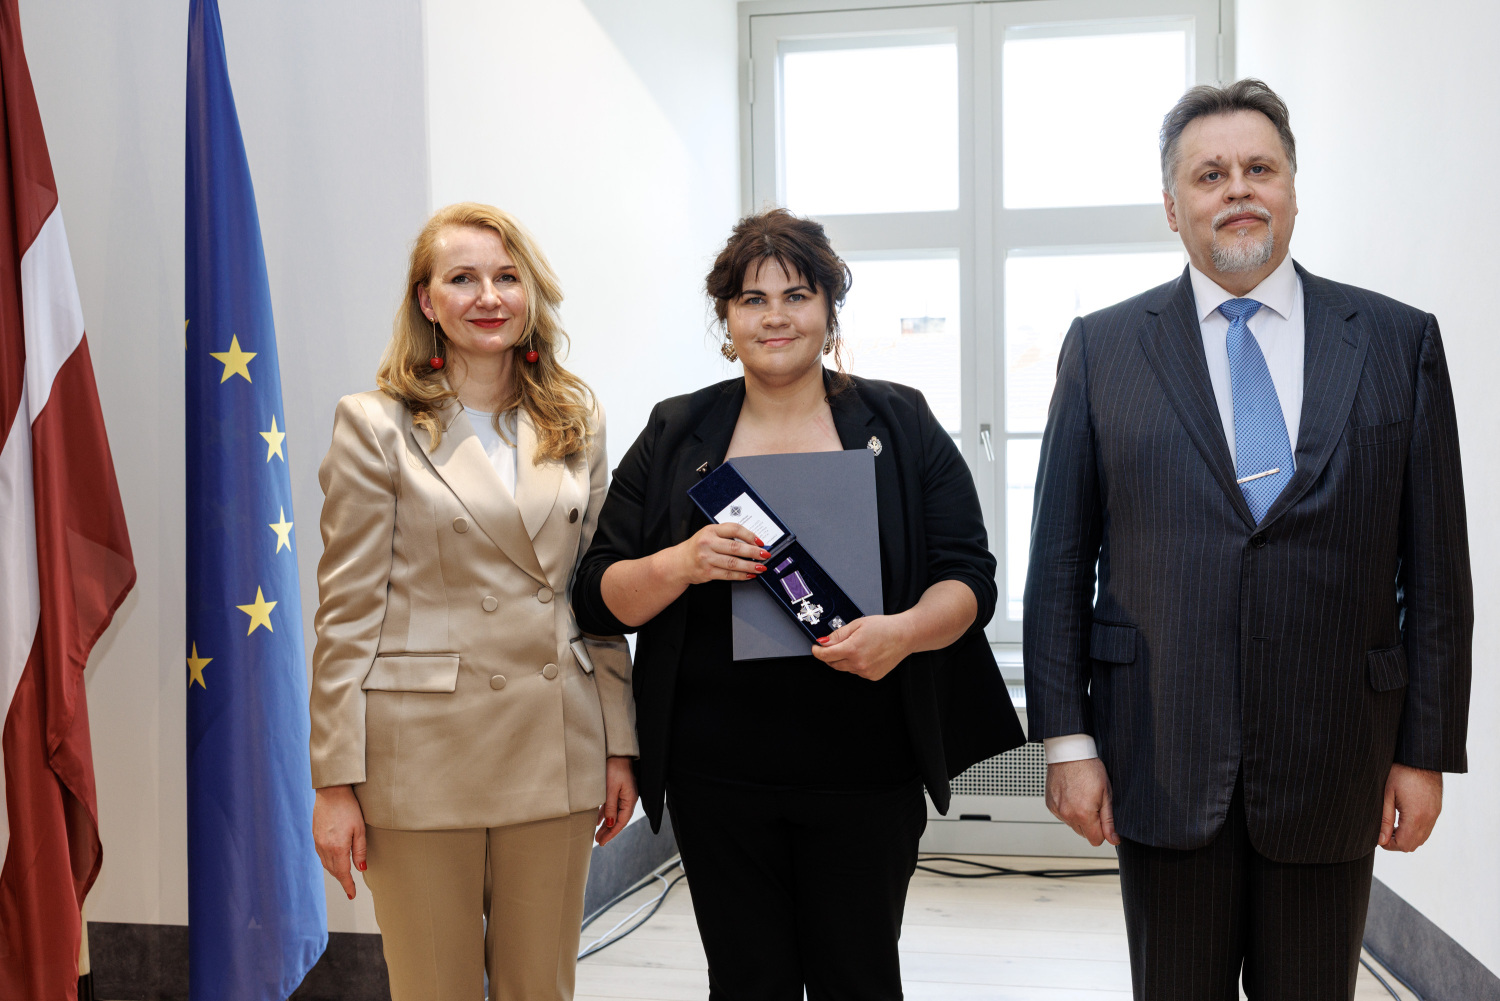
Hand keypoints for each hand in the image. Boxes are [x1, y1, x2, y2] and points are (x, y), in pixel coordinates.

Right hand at [313, 785, 366, 899]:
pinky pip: (321, 855)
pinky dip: (328, 862)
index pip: (343, 873)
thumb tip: (361, 869)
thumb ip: (360, 851)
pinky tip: (334, 860)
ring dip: (335, 871)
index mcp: (337, 847)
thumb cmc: (349, 808)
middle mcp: (325, 847)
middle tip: (350, 886)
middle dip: (342, 879)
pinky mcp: (315, 836)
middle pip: (334, 870)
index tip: (351, 895)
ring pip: (326, 864)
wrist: (331, 792)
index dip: (348, 885)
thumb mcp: (360, 829)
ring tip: (344, 875)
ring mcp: (318, 842)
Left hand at [596, 756, 638, 845]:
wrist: (616, 752)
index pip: (621, 821)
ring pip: (614, 814)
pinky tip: (599, 820)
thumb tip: (610, 823)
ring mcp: (622, 795)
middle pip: (618, 819)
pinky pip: (611, 806)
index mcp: (629, 799)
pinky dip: (605, 814)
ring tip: (597, 834)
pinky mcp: (616, 790)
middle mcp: (627, 799)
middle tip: (598, 842)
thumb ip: (610, 806)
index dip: (612, 833)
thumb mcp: (611, 788)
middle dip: (608, 831)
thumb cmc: (615, 768)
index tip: (602, 842)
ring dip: (606, 824)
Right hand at [670, 523, 767, 585]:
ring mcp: (707, 559)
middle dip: (754, 552)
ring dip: (750, 566)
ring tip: (761, 567)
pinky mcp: (707, 572)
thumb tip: (752, 542)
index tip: (760, 542)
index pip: (734, 529)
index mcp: (710, 530)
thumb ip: (727, 535)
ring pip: (733, 563)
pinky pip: (728, 574)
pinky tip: (749, 575)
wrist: (679, 562)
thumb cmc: (698, 547)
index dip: (750, 535)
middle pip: (736, 547)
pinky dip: (741, 575)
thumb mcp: (709, 534)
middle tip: (765, 555)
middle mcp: (707, 543)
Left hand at [811, 615, 912, 680]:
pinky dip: (856, 664)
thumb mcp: (857, 624)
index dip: (817, 651)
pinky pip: (857, 672)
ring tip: (857, 646)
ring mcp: (866, 672)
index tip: (815, 648)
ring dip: (844, 659)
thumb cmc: (884, 627)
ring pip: (845, 668)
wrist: (905, 635)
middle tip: (836, 644)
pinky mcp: (872, 676)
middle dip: (830, 655)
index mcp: (853, 649)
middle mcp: (859, 663)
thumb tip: (823, 642)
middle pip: (833, 664)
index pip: (826, 655)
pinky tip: (865, 654)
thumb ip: (838, 635)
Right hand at [1046, 758, 1119, 846]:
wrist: (1069, 753)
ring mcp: (1057, 810)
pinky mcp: (1050, 805)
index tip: (1103, 817)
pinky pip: (1062, 816)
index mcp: (1083, 814)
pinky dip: (1068, 810)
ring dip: (1078, 817)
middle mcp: (1068, 815)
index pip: (1096, 840)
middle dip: (1090, 824)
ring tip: (1082, 797)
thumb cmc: (1089, 769)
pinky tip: (1072, 795)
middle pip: (1084, 834)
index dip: (1102, 831)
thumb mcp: (1106, 794)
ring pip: (1073, 825)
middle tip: (1093, 803)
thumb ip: (1109, 821)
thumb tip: (1113, 839)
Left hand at [1380, 763, 1442, 851]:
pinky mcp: (1436, 810)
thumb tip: (1380, 840)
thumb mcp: (1387, 795)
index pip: (1403, 844)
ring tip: (1391, 825)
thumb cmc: (1401, 772)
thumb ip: (1384, 819)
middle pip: (1413, 845)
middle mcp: (1428, 818)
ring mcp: (1434, 814)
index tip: (1378, 836)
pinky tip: (1402, 819)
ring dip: (1406, 837)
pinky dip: (1415, 830)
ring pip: (1421, 838)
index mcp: (1416, 816)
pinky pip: (1427, 829)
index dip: (1388, 844)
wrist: (1421, 758)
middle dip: (1396, 842)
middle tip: (1383, 831)